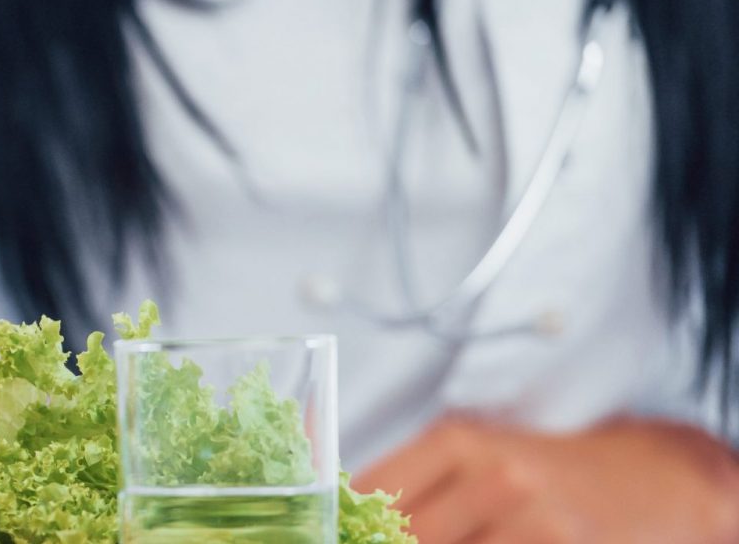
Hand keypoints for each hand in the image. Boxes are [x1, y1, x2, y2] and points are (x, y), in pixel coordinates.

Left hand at [354, 416, 738, 542]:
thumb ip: (402, 482)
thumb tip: (333, 511)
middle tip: (371, 543)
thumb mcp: (467, 454)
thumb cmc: (538, 471)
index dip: (345, 526)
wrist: (647, 479)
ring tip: (448, 541)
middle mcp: (495, 476)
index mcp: (456, 441)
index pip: (369, 495)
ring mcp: (536, 521)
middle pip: (405, 536)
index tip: (326, 535)